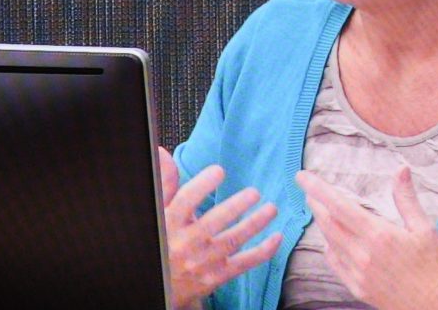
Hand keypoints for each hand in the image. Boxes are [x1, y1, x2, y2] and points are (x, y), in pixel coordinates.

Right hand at [159, 148, 281, 308]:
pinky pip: (243, 263)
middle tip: (254, 192)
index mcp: (170, 224)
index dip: (201, 186)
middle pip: (212, 224)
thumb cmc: (163, 241)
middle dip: (235, 207)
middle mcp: (186, 244)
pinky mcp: (217, 276)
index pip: (184, 203)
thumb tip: (163, 152)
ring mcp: (203, 262)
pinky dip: (263, 252)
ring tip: (271, 209)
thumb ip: (166, 183)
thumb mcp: (160, 212)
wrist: (161, 285)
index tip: (218, 171)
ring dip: (254, 224)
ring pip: (232, 241)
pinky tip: (277, 237)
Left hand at [295, 166, 437, 309]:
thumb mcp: (424, 228)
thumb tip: (400, 169)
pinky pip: (335, 265)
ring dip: (322, 224)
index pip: (339, 206)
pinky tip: (331, 241)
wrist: (437, 307)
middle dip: (316, 204)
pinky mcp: (358, 289)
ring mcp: (358, 274)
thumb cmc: (434, 267)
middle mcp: (363, 254)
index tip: (302, 177)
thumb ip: (406, 198)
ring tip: (320, 210)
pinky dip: (329, 248)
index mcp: (379, 235)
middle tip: (309, 191)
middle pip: (328, 224)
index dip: (318, 189)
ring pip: (330, 243)